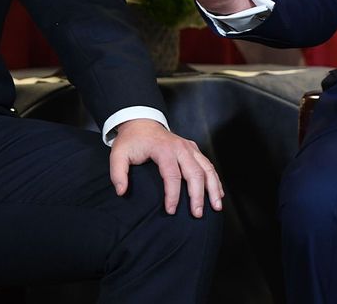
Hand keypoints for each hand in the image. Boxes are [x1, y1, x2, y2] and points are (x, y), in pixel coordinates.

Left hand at [108, 118, 223, 217]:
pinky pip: (208, 165)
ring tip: (216, 207)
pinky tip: (218, 194)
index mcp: (163, 149)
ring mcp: (189, 147)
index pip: (172, 175)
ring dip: (213, 188)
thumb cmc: (131, 141)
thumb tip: (122, 192)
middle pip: (194, 173)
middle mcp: (180, 147)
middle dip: (197, 195)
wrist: (141, 122)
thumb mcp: (118, 154)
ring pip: (207, 168)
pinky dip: (215, 180)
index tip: (171, 211)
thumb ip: (118, 173)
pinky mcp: (193, 149)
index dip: (173, 195)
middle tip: (197, 214)